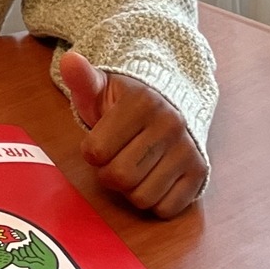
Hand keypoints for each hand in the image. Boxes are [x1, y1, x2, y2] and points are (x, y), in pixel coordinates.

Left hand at [57, 50, 207, 217]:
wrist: (169, 104)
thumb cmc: (124, 103)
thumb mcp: (100, 88)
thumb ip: (82, 79)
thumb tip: (70, 60)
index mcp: (141, 102)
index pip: (95, 152)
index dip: (91, 152)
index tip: (100, 140)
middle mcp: (170, 124)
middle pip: (119, 178)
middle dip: (108, 173)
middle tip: (116, 157)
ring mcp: (187, 149)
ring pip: (142, 197)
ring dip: (130, 190)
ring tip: (134, 167)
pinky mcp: (199, 171)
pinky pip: (166, 208)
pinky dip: (154, 201)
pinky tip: (152, 179)